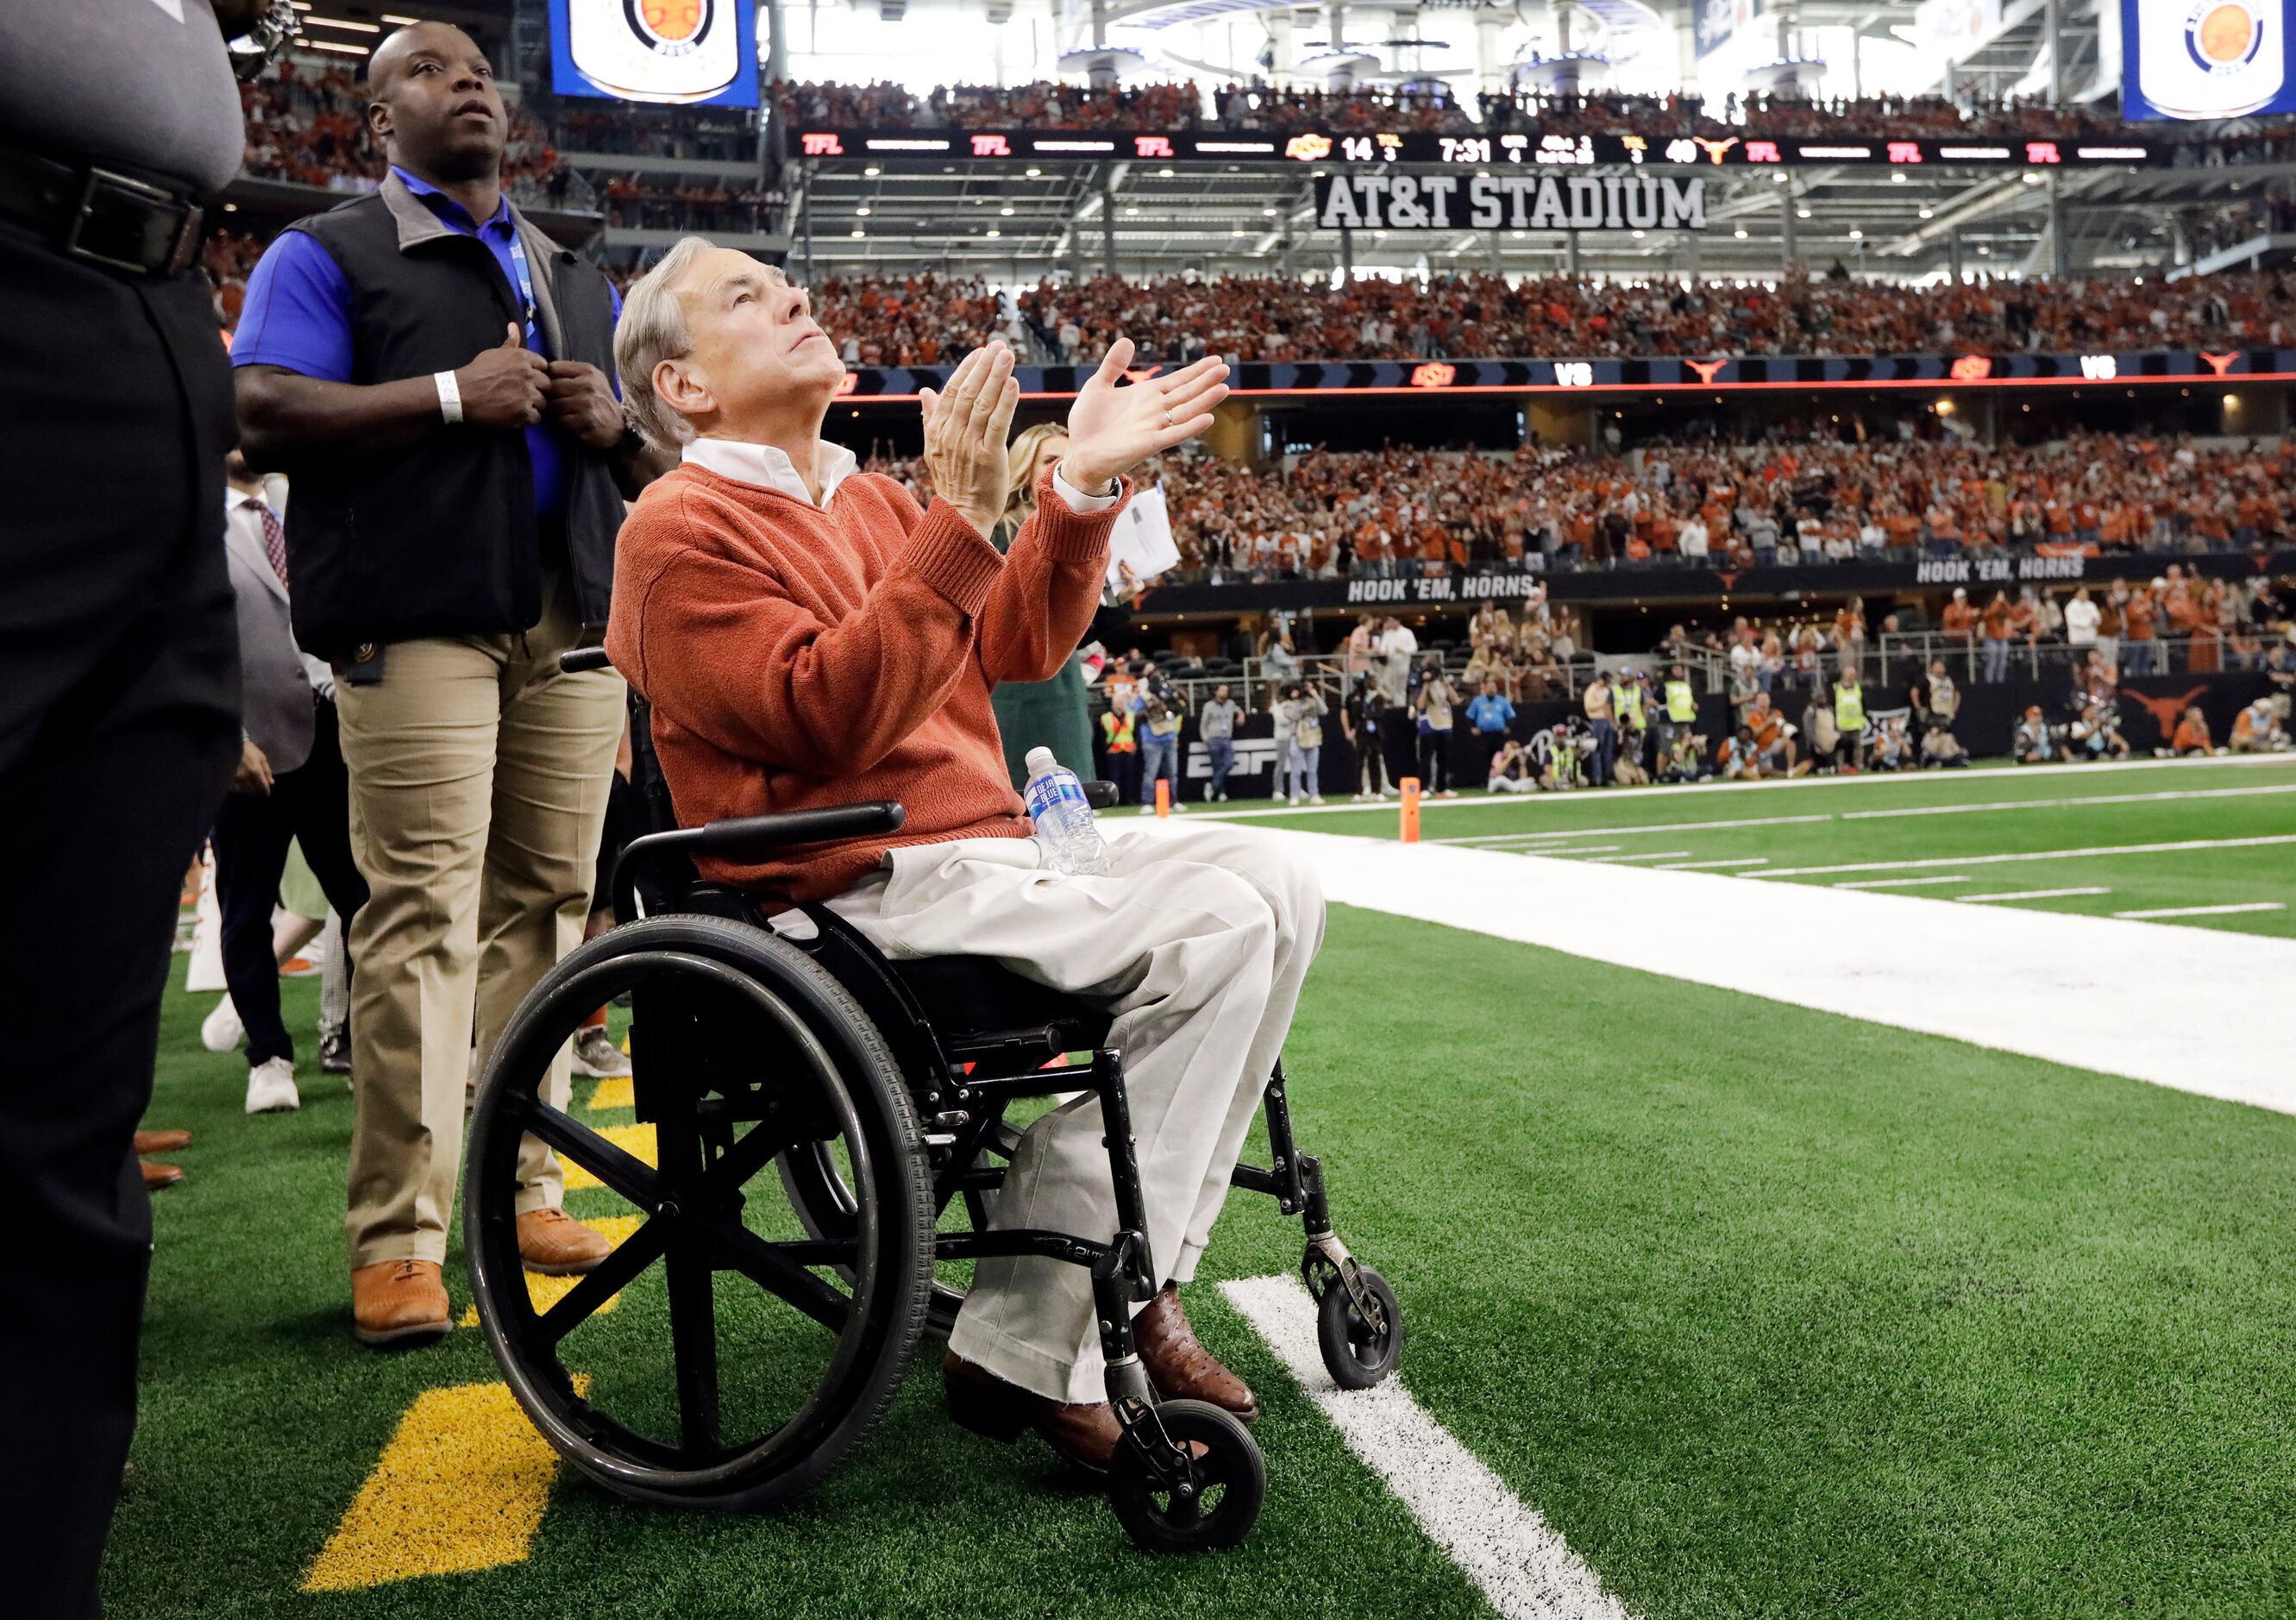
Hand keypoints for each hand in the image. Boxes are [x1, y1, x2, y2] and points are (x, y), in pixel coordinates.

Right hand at [232, 739, 273, 795]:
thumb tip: (271, 783)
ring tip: (249, 785)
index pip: (263, 788)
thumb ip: (266, 770)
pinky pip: (234, 789)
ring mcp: (234, 779)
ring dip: (248, 790)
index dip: (266, 791)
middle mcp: (245, 778)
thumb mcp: (260, 756)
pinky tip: (240, 784)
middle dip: (258, 791)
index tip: (266, 792)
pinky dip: (239, 788)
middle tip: (258, 788)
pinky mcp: (225, 780)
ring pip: (244, 791)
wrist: (227, 744)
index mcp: (255, 771)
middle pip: (254, 791)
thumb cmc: (246, 749)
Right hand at [453, 324, 548, 431]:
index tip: (524, 380)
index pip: (545, 367)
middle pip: (547, 385)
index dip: (536, 375)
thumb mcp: (494, 353)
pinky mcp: (523, 412)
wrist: (461, 394)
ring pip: (543, 402)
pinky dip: (528, 419)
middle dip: (537, 391)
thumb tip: (514, 326)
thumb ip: (510, 343)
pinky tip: (515, 415)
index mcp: (523, 358)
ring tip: (517, 405)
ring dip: (533, 406)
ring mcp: (527, 394)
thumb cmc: (477, 373)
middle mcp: (528, 374)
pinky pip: (537, 417)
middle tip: (521, 395)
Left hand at [544, 359, 625, 450]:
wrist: (619, 429)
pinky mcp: (586, 421)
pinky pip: (561, 420)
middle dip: (551, 397)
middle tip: (557, 404)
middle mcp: (588, 384)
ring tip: (566, 415)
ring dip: (556, 412)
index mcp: (588, 371)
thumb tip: (543, 372)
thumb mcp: (592, 382)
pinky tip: (572, 424)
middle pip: (551, 386)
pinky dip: (563, 424)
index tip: (555, 388)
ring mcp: (587, 403)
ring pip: (554, 404)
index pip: (554, 367)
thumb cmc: (601, 404)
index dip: (549, 378)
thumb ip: (571, 375)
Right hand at [919, 342, 1018, 538]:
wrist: (963, 515)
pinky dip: (1005, 402)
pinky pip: (997, 423)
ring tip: (1007, 355)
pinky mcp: (989, 456)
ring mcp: (969, 444)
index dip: (967, 369)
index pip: (951, 391)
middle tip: (998, 345)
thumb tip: (925, 391)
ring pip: (983, 402)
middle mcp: (951, 434)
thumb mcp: (935, 449)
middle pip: (967, 391)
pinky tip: (1014, 383)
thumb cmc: (953, 481)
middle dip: (984, 365)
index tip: (980, 352)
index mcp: (937, 429)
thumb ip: (931, 418)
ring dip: (996, 376)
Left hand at [1061, 340, 1228, 493]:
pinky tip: (1207, 418)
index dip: (1196, 370)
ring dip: (1205, 400)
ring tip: (1224, 388)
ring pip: (1185, 411)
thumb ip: (1113, 365)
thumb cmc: (1088, 423)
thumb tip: (1127, 340)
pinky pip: (1174, 435)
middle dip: (1206, 381)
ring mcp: (1153, 427)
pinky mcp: (1148, 445)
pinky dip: (1190, 427)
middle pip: (1186, 393)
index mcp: (1145, 395)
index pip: (1177, 380)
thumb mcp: (1098, 386)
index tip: (1216, 359)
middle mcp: (1154, 410)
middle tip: (1226, 368)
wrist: (1077, 453)